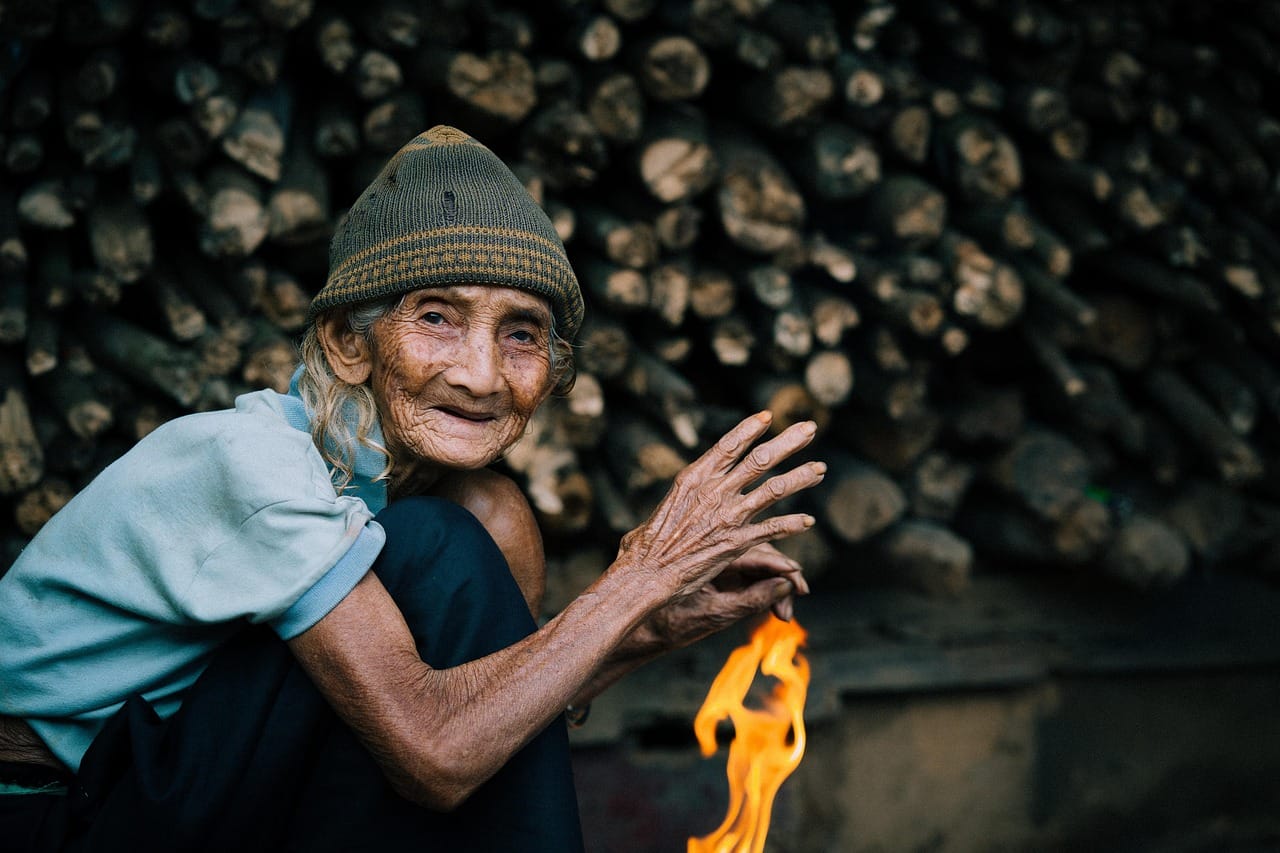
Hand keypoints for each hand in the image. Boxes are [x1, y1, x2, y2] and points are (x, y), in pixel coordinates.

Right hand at [614, 411, 824, 605]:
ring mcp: (728, 516)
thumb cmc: (649, 543)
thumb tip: (696, 487)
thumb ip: (691, 492)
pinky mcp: (737, 543)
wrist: (646, 573)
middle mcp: (715, 491)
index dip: (750, 428)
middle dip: (789, 441)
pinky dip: (792, 524)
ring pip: (774, 489)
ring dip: (800, 477)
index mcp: (695, 477)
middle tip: (809, 427)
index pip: (728, 444)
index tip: (769, 416)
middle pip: (760, 459)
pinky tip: (807, 521)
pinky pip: (772, 529)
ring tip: (820, 469)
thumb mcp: (670, 504)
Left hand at [628, 543, 810, 657]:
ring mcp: (716, 564)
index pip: (752, 546)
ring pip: (757, 566)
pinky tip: (777, 609)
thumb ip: (749, 601)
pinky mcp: (717, 577)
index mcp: (708, 548)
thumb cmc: (665, 620)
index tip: (796, 580)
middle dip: (782, 577)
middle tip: (795, 600)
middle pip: (760, 552)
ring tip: (785, 613)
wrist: (637, 631)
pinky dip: (763, 593)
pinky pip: (747, 578)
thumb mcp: (712, 614)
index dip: (779, 564)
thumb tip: (785, 586)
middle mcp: (713, 551)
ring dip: (775, 587)